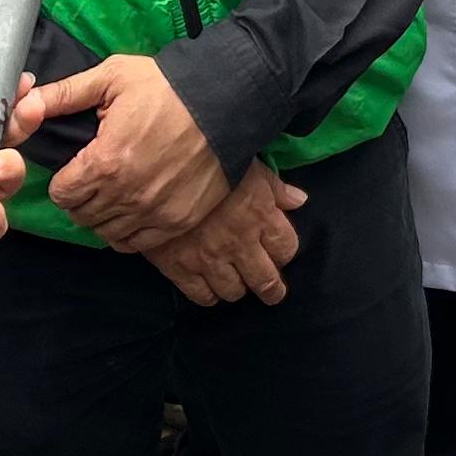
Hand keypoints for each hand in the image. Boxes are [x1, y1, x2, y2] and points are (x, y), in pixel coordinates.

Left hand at [31, 54, 231, 249]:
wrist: (226, 101)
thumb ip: (64, 94)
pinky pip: (136, 243)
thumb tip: (26, 100)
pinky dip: (127, 231)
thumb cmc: (167, 86)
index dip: (62, 181)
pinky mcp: (177, 222)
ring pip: (106, 232)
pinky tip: (131, 209)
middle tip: (91, 179)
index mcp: (106, 162)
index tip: (73, 169)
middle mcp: (127, 195)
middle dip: (79, 198)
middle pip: (81, 216)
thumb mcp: (112, 78)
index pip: (62, 194)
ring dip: (102, 216)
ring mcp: (154, 212)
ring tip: (111, 192)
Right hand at [142, 164, 304, 307]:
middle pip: (265, 281)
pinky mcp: (179, 267)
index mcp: (259, 216)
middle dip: (272, 288)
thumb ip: (276, 187)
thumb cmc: (208, 159)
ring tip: (236, 280)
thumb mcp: (249, 165)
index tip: (279, 252)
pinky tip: (210, 285)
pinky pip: (202, 296)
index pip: (286, 248)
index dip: (285, 252)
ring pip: (234, 292)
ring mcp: (208, 259)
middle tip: (271, 290)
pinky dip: (209, 295)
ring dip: (239, 288)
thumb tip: (300, 201)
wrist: (155, 166)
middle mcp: (239, 243)